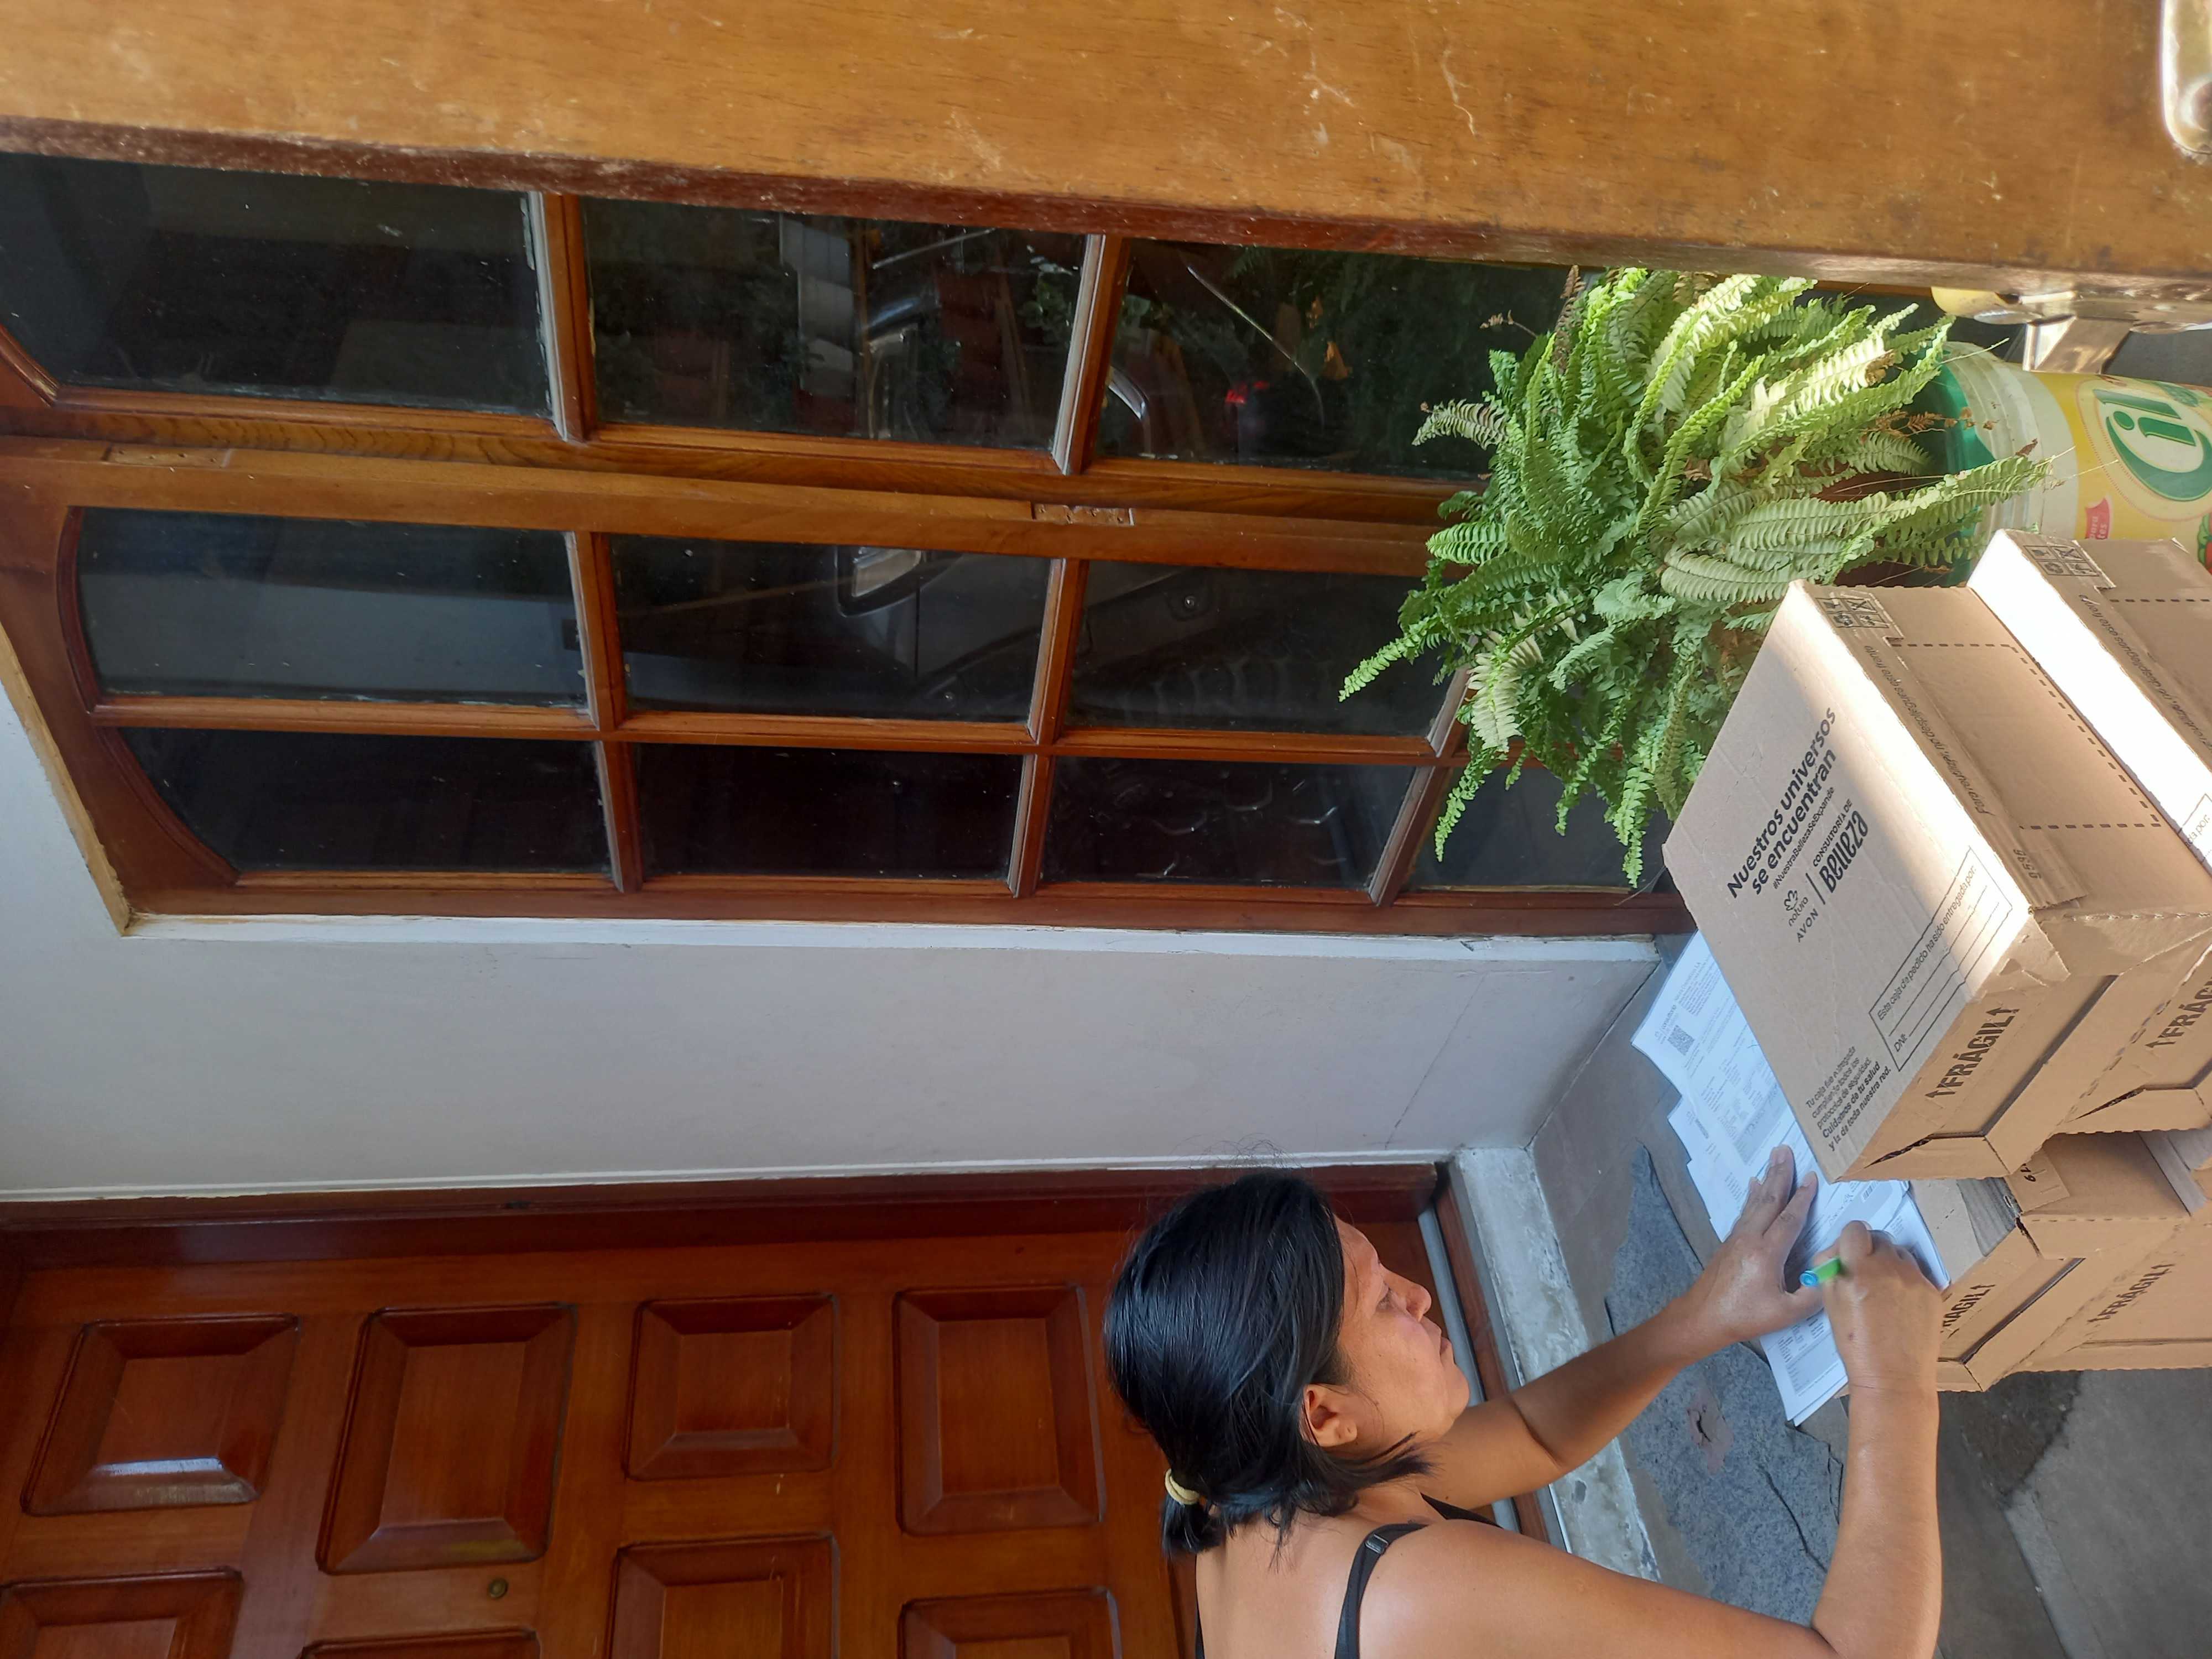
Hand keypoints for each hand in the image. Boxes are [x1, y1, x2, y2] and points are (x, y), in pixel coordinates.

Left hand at [1677, 1145, 1821, 1351]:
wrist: (1704, 1317)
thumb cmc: (1746, 1317)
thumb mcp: (1787, 1313)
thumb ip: (1814, 1293)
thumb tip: (1833, 1270)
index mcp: (1766, 1253)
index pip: (1789, 1219)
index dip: (1802, 1198)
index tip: (1812, 1177)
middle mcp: (1750, 1238)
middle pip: (1769, 1200)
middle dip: (1780, 1174)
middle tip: (1786, 1149)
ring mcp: (1737, 1238)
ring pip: (1756, 1202)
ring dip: (1767, 1178)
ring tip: (1775, 1157)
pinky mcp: (1730, 1242)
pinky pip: (1746, 1211)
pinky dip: (1753, 1195)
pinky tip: (1754, 1184)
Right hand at [1818, 1220, 1941, 1395]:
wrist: (1894, 1379)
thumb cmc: (1856, 1347)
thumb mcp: (1830, 1306)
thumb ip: (1831, 1272)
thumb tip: (1836, 1254)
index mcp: (1858, 1271)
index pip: (1855, 1229)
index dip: (1850, 1240)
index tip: (1849, 1253)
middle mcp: (1888, 1269)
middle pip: (1879, 1238)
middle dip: (1870, 1250)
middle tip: (1865, 1272)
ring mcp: (1915, 1280)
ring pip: (1900, 1253)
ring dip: (1890, 1263)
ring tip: (1885, 1290)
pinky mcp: (1933, 1292)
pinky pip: (1917, 1273)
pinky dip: (1906, 1281)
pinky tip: (1901, 1305)